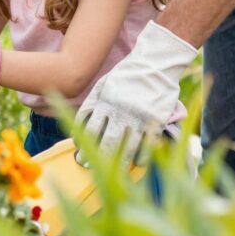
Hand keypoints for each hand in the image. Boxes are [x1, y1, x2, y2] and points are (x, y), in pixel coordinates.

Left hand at [76, 19, 196, 166]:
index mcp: (106, 100)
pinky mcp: (156, 120)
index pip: (89, 126)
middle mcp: (121, 110)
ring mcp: (139, 116)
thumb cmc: (127, 74)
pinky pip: (148, 144)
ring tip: (112, 172)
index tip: (78, 149)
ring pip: (127, 146)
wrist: (156, 63)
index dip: (81, 140)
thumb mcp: (104, 83)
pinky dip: (142, 156)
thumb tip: (81, 124)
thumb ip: (94, 102)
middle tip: (85, 165)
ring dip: (118, 162)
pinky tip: (137, 163)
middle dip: (94, 157)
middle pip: (106, 141)